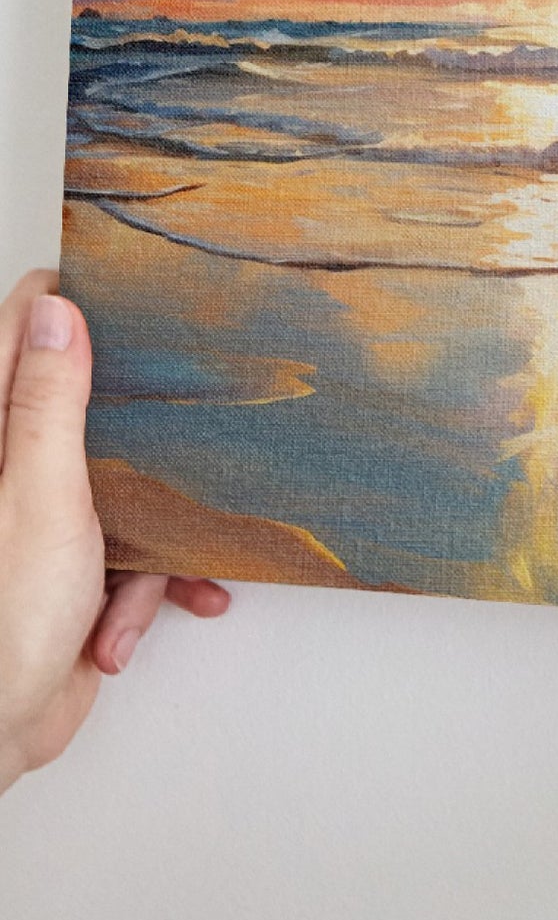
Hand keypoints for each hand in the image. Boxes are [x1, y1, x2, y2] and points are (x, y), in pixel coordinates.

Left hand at [0, 271, 228, 793]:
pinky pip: (133, 551)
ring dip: (152, 535)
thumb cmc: (3, 624)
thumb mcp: (41, 497)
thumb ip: (50, 403)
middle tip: (179, 419)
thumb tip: (58, 312)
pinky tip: (129, 623)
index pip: (22, 332)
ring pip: (126, 482)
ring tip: (147, 575)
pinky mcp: (73, 566)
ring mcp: (44, 518)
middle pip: (87, 405)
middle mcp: (13, 471)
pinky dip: (145, 587)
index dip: (71, 307)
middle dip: (143, 431)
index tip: (129, 295)